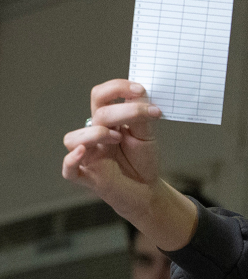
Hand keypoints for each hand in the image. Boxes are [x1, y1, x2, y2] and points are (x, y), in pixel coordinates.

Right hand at [63, 80, 161, 210]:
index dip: (117, 88)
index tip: (139, 89)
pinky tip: (83, 151)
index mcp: (106, 121)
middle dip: (122, 112)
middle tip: (146, 114)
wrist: (148, 190)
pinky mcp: (87, 177)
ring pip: (74, 139)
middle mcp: (93, 136)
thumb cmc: (142, 161)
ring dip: (96, 134)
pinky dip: (71, 160)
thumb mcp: (146, 135)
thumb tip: (138, 91)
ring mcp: (88, 156)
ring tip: (118, 138)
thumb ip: (140, 116)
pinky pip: (69, 169)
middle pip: (96, 114)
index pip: (101, 96)